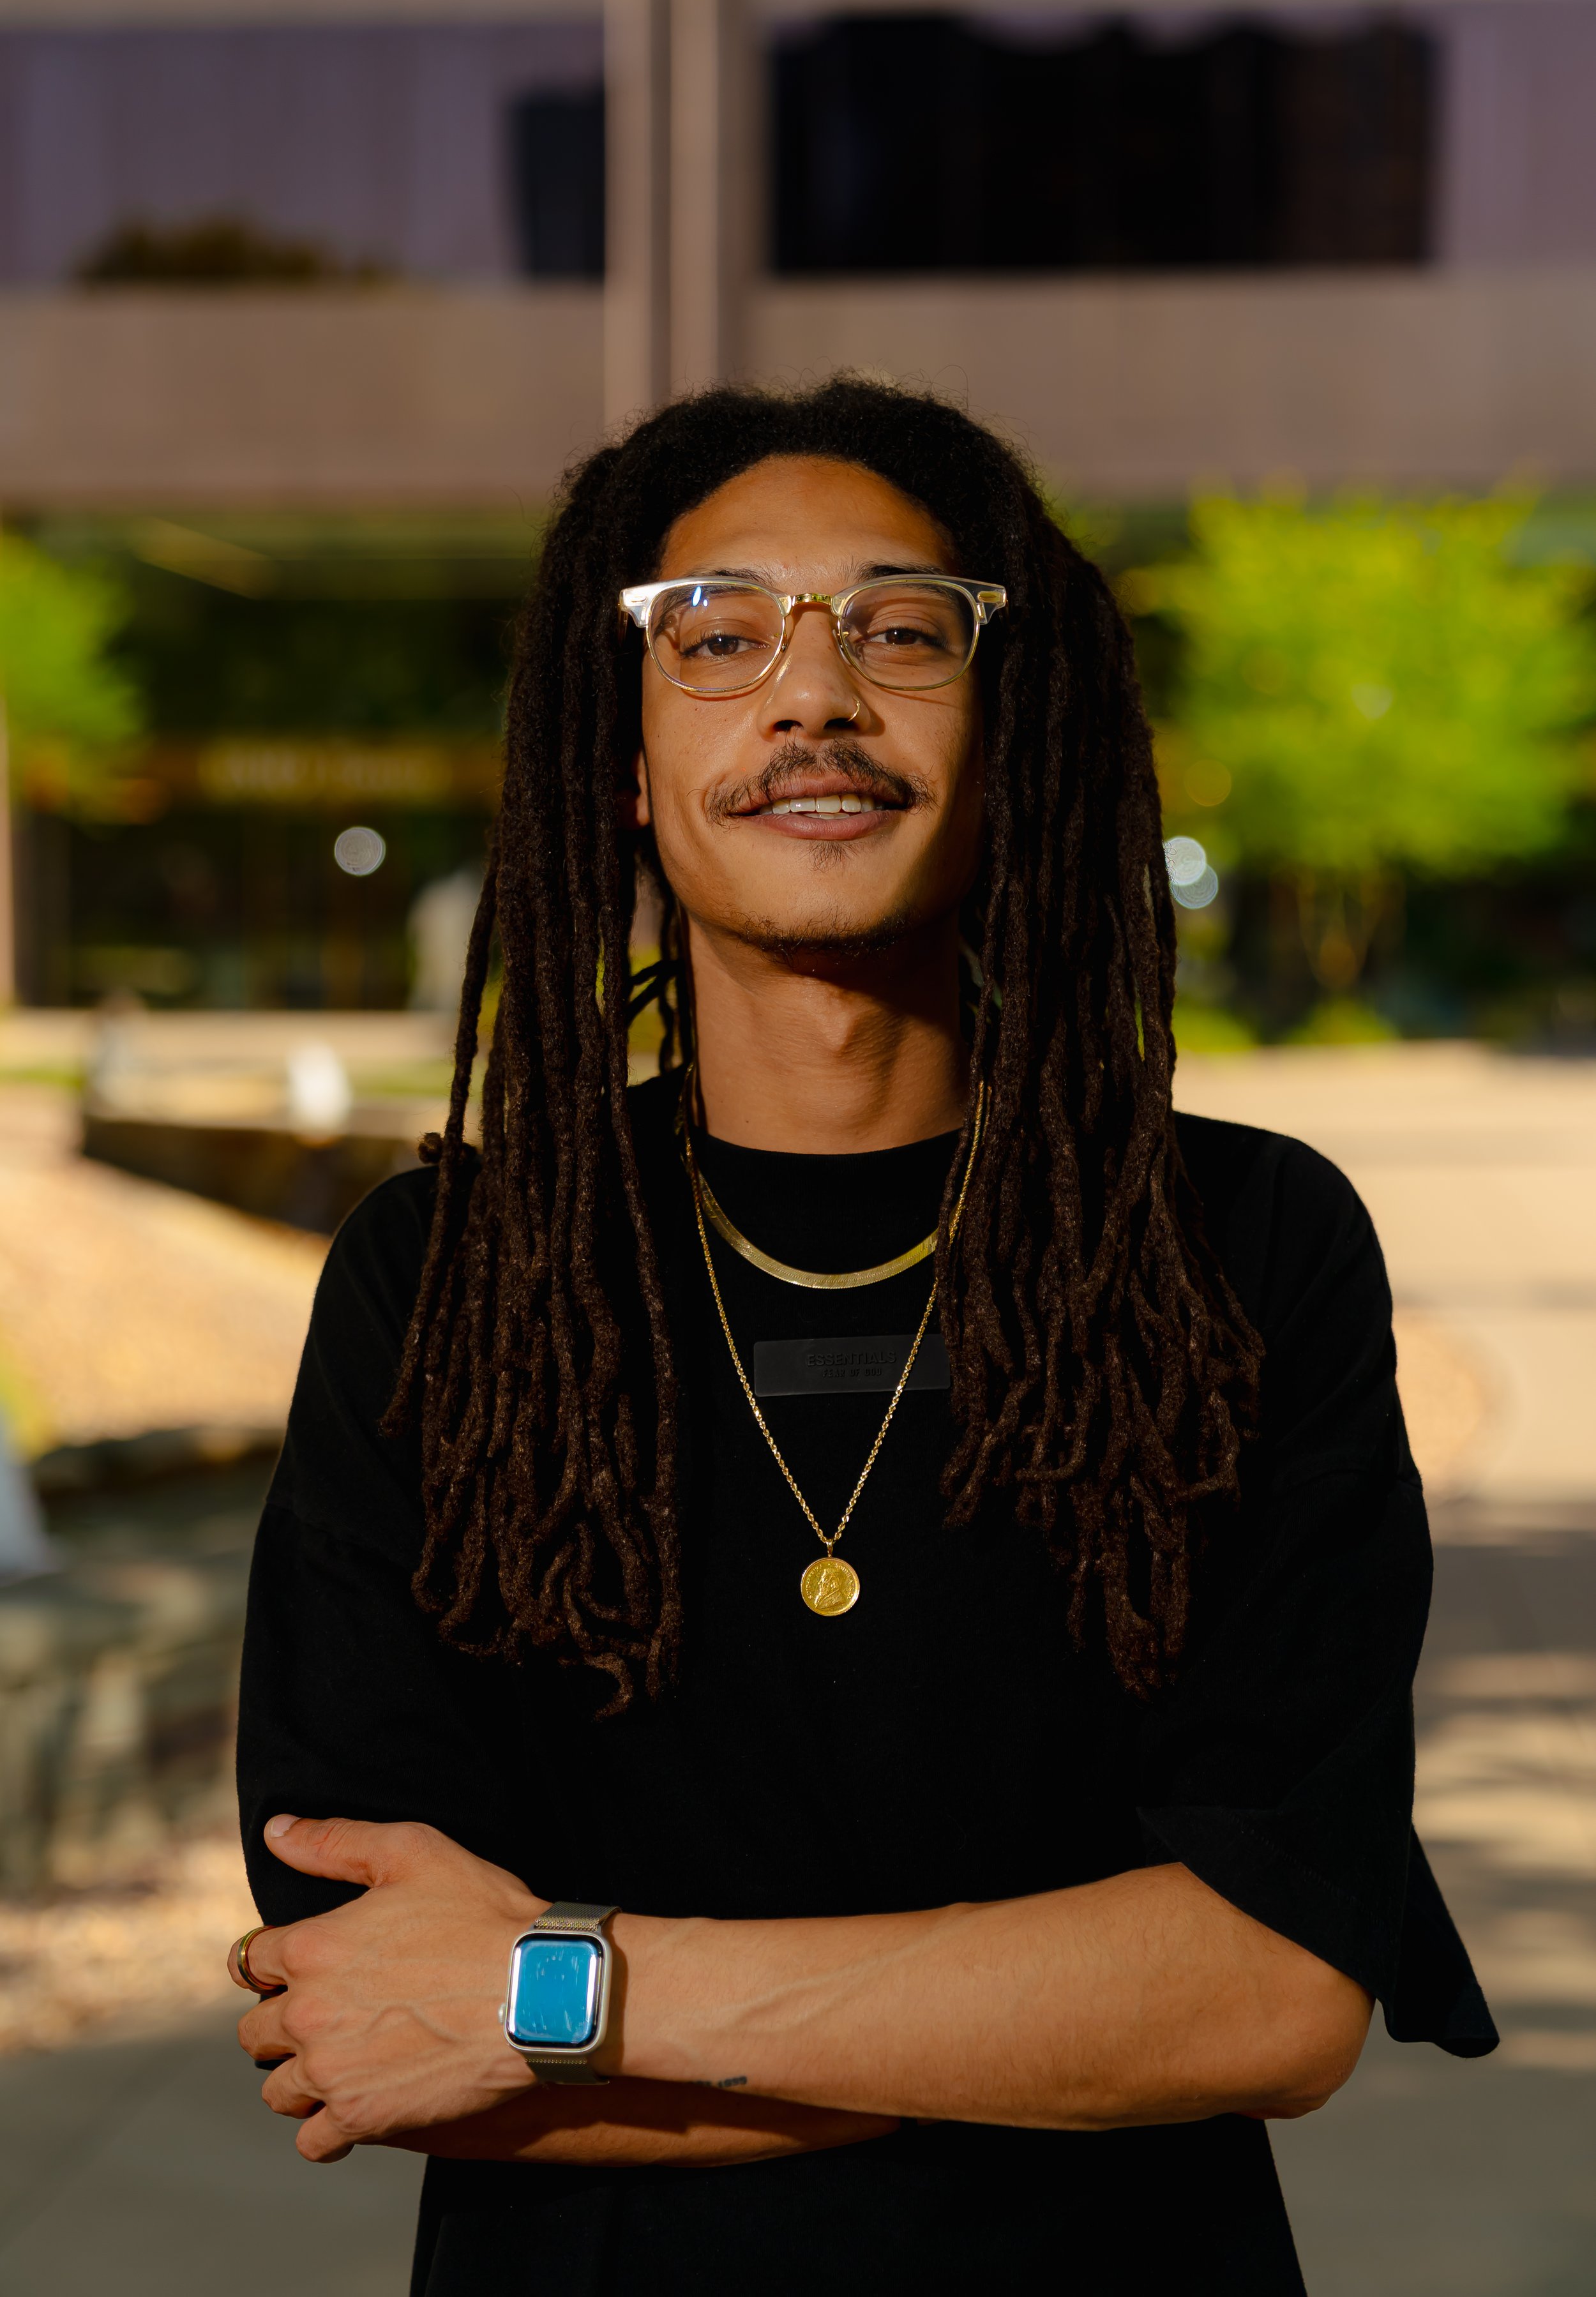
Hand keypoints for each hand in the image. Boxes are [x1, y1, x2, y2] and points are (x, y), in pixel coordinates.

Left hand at [232, 1816, 541, 2161]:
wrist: (540, 1991)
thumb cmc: (483, 1915)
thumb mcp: (413, 1852)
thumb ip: (335, 1841)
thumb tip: (275, 1831)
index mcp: (312, 1948)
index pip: (250, 1960)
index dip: (274, 1961)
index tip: (299, 1968)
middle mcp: (307, 2014)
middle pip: (254, 2031)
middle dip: (280, 2023)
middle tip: (325, 2017)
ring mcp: (332, 2072)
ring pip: (278, 2090)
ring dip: (300, 2078)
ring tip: (338, 2064)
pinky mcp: (362, 2117)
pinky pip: (315, 2142)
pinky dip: (327, 2131)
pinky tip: (352, 2110)